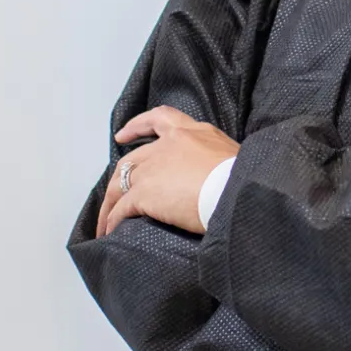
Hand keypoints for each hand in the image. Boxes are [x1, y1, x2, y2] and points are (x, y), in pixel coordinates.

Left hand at [96, 106, 238, 237]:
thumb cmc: (244, 178)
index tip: (123, 135)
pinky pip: (122, 208)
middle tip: (111, 192)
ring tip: (106, 221)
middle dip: (118, 178)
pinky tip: (112, 231)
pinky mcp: (146, 193)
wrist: (240, 192)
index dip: (137, 126)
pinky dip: (113, 219)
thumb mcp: (231, 155)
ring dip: (111, 204)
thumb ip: (213, 158)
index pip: (159, 119)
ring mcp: (154, 169)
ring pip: (120, 184)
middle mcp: (168, 146)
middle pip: (132, 159)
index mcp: (192, 132)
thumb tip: (212, 174)